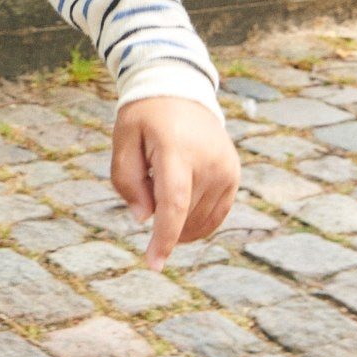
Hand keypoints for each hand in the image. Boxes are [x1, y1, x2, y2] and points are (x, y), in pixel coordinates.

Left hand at [111, 98, 239, 270]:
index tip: (153, 265)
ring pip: (200, 221)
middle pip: (184, 215)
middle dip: (160, 219)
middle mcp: (209, 162)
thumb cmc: (145, 117)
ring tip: (164, 182)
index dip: (163, 239)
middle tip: (147, 184)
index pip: (174, 204)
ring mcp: (226, 170)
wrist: (180, 91)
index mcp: (178, 151)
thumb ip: (126, 181)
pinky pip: (216, 215)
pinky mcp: (233, 176)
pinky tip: (181, 213)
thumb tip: (144, 219)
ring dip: (177, 220)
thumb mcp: (123, 140)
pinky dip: (196, 223)